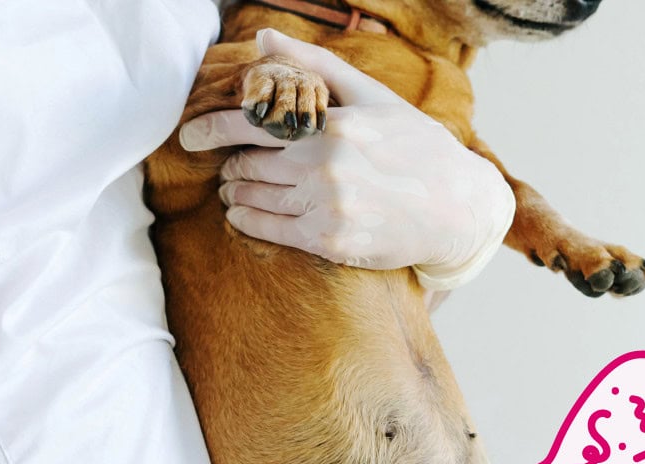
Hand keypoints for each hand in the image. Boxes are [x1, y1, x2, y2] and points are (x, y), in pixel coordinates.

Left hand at [178, 28, 514, 289]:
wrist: (456, 206)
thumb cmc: (413, 144)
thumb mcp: (370, 95)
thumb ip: (313, 64)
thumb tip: (261, 39)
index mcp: (332, 125)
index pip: (252, 123)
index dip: (211, 130)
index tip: (188, 137)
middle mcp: (326, 166)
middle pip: (248, 164)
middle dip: (232, 165)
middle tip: (230, 166)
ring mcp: (327, 206)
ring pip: (254, 197)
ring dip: (237, 193)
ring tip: (236, 189)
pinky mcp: (330, 241)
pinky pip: (269, 229)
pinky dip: (247, 220)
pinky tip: (242, 213)